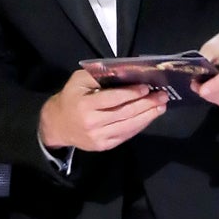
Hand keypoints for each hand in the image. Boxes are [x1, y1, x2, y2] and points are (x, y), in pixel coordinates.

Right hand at [39, 69, 169, 151]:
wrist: (57, 125)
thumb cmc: (70, 98)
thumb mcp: (77, 81)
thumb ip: (97, 76)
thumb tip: (123, 72)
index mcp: (85, 105)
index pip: (112, 99)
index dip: (130, 94)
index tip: (146, 87)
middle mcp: (92, 123)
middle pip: (124, 113)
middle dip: (146, 104)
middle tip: (162, 96)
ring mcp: (98, 137)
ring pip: (128, 127)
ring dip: (147, 117)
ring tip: (161, 106)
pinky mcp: (103, 146)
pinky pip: (125, 136)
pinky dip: (139, 126)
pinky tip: (148, 118)